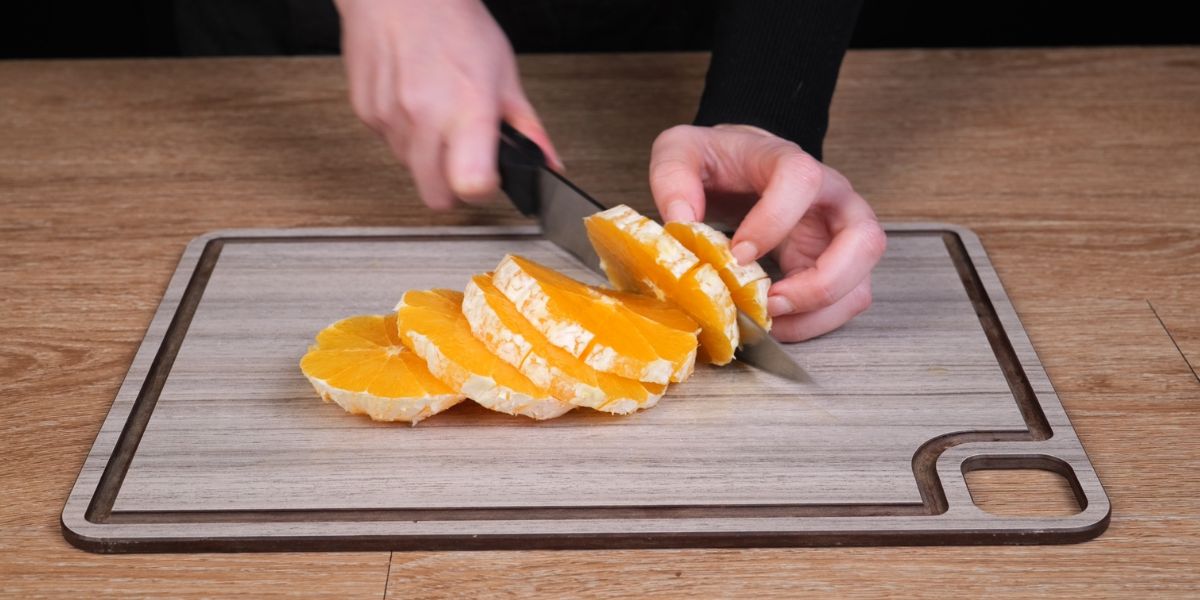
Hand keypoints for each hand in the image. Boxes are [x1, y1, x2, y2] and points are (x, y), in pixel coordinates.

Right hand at [336, 0, 560, 208]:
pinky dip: (405, 136)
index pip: (471, 186)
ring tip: (440, 117)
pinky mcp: (367, 114)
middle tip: (466, 159)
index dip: (483, 191)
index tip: (489, 178)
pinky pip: (389, 146)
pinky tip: (416, 103)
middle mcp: (425, 117)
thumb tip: (548, 163)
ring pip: (412, 171)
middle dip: (454, 187)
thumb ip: (528, 128)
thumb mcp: (505, 75)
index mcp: (468, 109)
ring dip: (428, 158)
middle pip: (437, 196)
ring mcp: (390, 118)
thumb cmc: (452, 23)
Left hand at [650, 125, 885, 341]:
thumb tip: (680, 224)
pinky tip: (776, 323)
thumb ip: (673, 178)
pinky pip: (842, 303)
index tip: (736, 255)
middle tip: (771, 300)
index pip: (801, 180)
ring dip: (818, 313)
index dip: (773, 220)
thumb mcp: (680, 152)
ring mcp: (839, 236)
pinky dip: (813, 323)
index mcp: (790, 162)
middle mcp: (830, 199)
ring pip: (859, 282)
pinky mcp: (833, 266)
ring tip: (770, 321)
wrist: (740, 165)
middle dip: (821, 283)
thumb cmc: (718, 160)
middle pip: (864, 240)